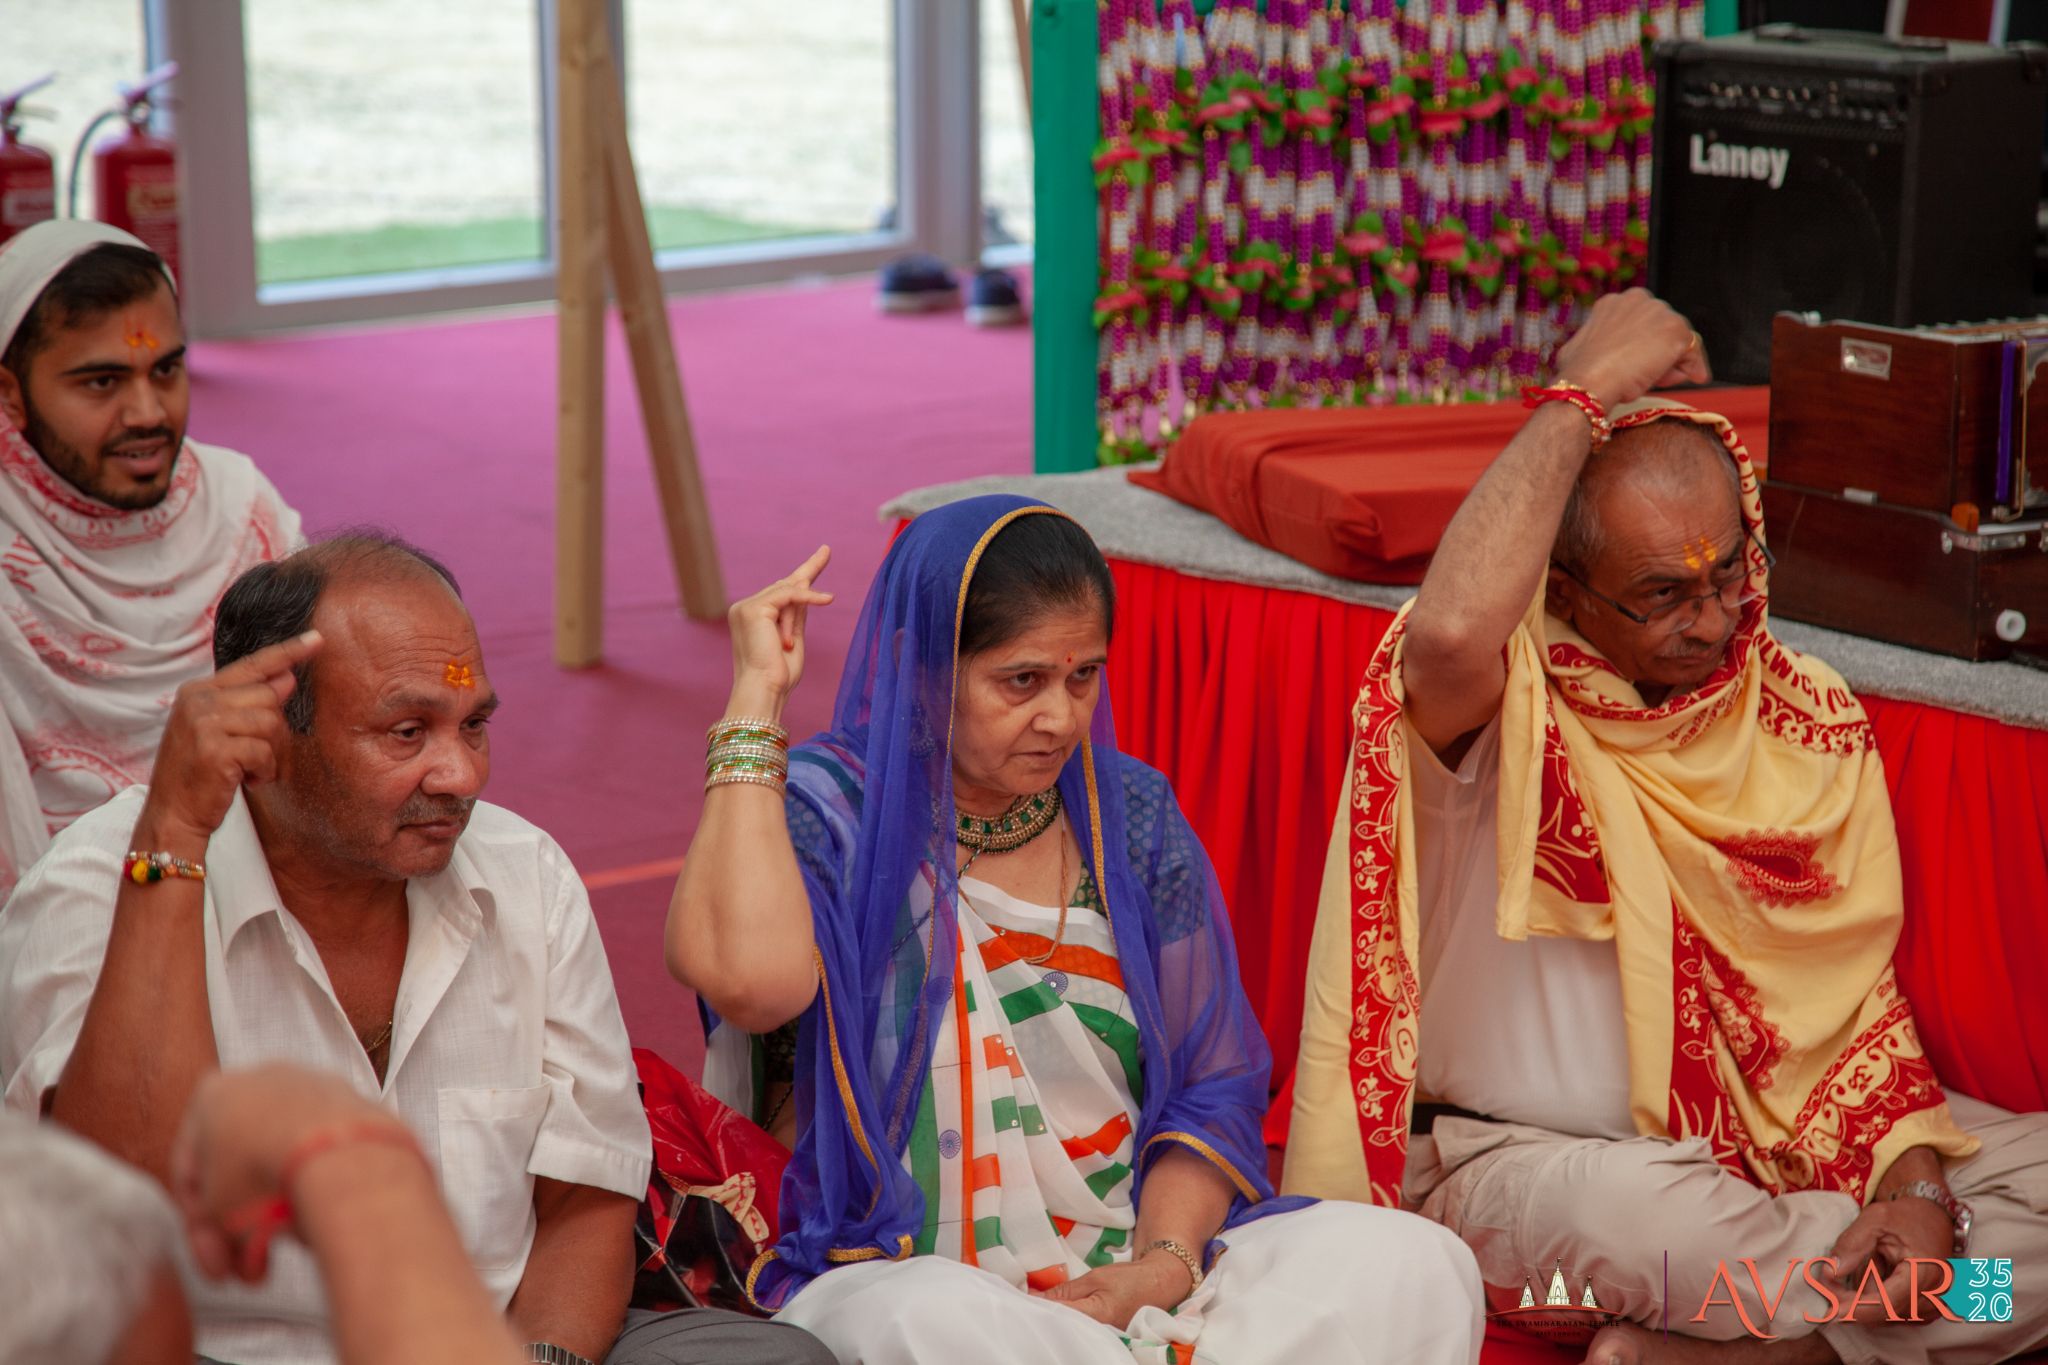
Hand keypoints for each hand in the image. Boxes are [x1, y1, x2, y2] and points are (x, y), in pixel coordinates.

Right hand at [137, 630, 322, 846]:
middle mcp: (198, 701)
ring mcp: (204, 723)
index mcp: (198, 691)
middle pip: (269, 697)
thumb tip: (288, 677)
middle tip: (255, 756)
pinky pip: (264, 751)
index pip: (252, 665)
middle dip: (273, 731)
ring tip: (247, 769)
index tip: (317, 639)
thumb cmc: (200, 774)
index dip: (288, 652)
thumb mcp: (221, 731)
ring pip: (271, 723)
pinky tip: (245, 781)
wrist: (172, 814)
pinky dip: (264, 770)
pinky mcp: (215, 749)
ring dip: (268, 754)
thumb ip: (250, 703)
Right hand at [170, 1064, 410, 1281]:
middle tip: (244, 1266)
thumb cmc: (263, 1172)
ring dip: (276, 1215)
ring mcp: (313, 1090)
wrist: (335, 1155)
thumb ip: (209, 1218)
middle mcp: (263, 1081)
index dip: (199, 1227)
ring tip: (278, 1253)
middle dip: (240, 1227)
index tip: (214, 1260)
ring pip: (282, 1163)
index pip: (192, 1170)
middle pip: (241, 1168)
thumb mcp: (211, 1212)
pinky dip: (313, 1189)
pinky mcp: (353, 1108)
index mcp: (213, 1093)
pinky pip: (321, 1157)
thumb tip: (233, 1231)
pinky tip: (311, 1224)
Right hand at [726, 546, 833, 714]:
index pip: (781, 590)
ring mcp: (745, 607)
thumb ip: (796, 614)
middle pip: (785, 587)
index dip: (804, 572)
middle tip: (826, 550)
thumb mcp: (794, 638)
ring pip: (787, 594)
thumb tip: (806, 589)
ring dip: (799, 614)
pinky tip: (828, 599)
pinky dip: (808, 597)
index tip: (822, 553)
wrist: (765, 691)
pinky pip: (789, 595)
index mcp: (752, 617)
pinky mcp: (753, 609)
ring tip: (796, 632)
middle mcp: (744, 609)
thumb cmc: (779, 675)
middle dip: (808, 575)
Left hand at [1041, 1253, 1190, 1327]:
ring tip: (1041, 1309)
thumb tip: (1035, 1297)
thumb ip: (1067, 1290)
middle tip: (1026, 1304)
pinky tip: (1059, 1317)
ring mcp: (1104, 1339)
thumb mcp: (1096, 1277)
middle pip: (1062, 1328)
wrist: (1160, 1285)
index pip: (1058, 1314)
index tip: (1019, 1298)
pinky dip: (1068, 1324)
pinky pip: (1080, 1333)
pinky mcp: (1105, 1339)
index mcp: (1097, 1316)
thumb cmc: (1129, 1278)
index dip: (1037, 1307)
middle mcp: (1100, 1334)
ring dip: (1055, 1320)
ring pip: (1070, 1331)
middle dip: (1045, 1316)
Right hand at [1553, 287, 1711, 410]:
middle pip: (1661, 328)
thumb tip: (1598, 352)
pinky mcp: (1675, 328)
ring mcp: (1658, 311)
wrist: (1589, 382)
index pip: (1642, 322)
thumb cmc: (1578, 372)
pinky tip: (1686, 380)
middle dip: (1659, 352)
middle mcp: (1638, 298)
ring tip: (1658, 381)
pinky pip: (1693, 351)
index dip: (1643, 345)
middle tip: (1651, 376)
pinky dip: (1693, 367)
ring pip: (1677, 339)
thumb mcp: (1580, 349)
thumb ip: (1596, 342)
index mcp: (1613, 303)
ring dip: (1672, 362)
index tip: (1639, 364)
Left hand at [1827, 1194, 1955, 1320]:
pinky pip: (1896, 1313)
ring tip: (1849, 1275)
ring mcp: (1933, 1303)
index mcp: (1924, 1272)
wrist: (1935, 1218)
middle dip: (1852, 1303)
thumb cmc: (1907, 1216)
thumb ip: (1852, 1244)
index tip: (1832, 1310)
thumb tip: (1831, 1272)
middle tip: (1826, 1288)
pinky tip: (1870, 1277)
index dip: (1857, 1309)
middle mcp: (1934, 1294)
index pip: (1888, 1303)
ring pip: (1888, 1316)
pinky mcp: (1927, 1306)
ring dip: (1863, 1301)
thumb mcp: (1875, 1218)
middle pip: (1886, 1312)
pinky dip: (1876, 1299)